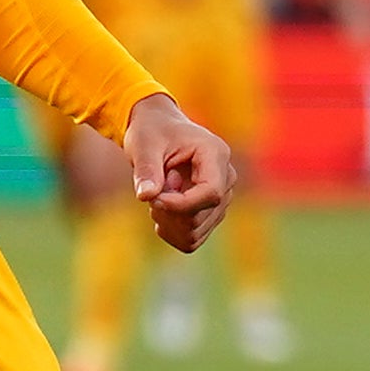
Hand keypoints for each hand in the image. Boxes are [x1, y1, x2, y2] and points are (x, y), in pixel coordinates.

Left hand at [121, 93, 235, 254]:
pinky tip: (162, 211)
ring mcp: (222, 199)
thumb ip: (146, 170)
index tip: (152, 198)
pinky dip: (171, 231)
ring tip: (159, 195)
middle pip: (199, 217)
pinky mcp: (212, 214)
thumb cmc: (153, 132)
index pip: (211, 193)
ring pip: (194, 233)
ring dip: (167, 222)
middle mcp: (226, 178)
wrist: (160, 131)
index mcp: (216, 154)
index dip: (180, 204)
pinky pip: (191, 239)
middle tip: (152, 188)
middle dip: (167, 211)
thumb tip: (146, 196)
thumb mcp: (144, 145)